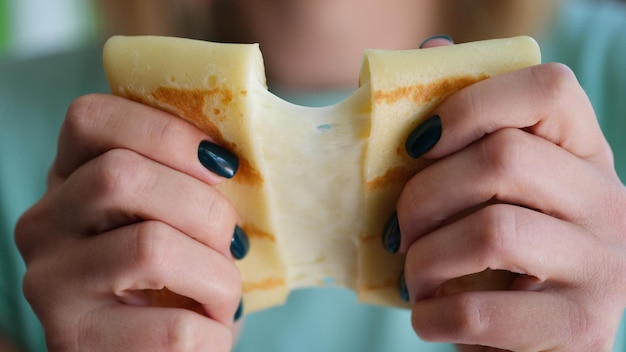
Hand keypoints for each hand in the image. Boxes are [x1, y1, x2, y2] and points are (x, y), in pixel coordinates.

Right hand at [15, 94, 245, 350]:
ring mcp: (51, 284)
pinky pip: (173, 326)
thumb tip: (231, 153)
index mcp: (69, 179)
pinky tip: (211, 331)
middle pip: (122, 176)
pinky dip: (215, 330)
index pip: (91, 118)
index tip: (222, 163)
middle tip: (234, 242)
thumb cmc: (176, 279)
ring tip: (224, 295)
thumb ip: (181, 180)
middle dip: (206, 208)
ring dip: (218, 275)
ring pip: (151, 247)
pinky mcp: (75, 341)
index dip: (166, 131)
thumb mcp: (172, 218)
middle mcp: (44, 225)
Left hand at [395, 51, 625, 349]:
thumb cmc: (495, 258)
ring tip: (412, 278)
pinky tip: (427, 317)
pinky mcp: (581, 327)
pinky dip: (434, 315)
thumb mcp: (487, 192)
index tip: (416, 145)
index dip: (470, 105)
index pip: (549, 89)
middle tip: (398, 230)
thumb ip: (464, 124)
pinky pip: (483, 309)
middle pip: (504, 158)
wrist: (529, 345)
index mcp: (582, 154)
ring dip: (425, 260)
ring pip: (492, 231)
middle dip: (423, 196)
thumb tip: (434, 48)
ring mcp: (605, 266)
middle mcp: (608, 200)